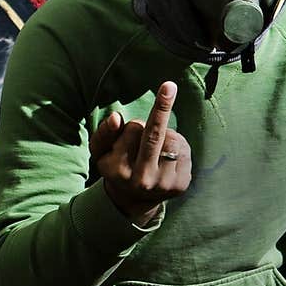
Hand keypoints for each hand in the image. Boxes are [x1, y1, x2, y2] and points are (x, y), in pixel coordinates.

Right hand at [90, 81, 191, 224]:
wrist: (134, 199)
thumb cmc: (116, 166)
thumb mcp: (101, 151)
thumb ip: (104, 133)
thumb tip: (116, 118)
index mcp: (119, 170)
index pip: (133, 131)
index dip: (133, 125)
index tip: (130, 129)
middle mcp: (142, 180)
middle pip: (155, 136)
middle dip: (162, 108)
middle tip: (169, 85)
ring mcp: (164, 185)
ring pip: (173, 140)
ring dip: (167, 135)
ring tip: (157, 146)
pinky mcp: (181, 185)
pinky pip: (185, 152)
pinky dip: (178, 147)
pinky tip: (167, 157)